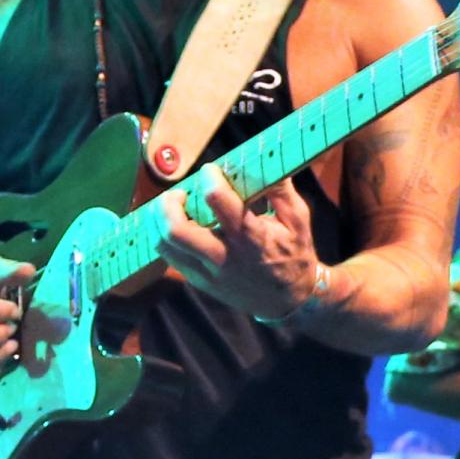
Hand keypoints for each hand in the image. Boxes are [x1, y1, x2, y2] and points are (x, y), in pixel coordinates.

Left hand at [158, 166, 328, 325]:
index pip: (216, 200)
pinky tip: (180, 226)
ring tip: (175, 208)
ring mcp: (210, 273)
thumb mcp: (298, 219)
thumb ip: (279, 188)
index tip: (211, 171)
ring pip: (165, 245)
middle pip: (176, 229)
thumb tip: (263, 158)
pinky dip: (168, 237)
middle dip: (168, 204)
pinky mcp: (201, 282)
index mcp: (251, 237)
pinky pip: (170, 257)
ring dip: (161, 221)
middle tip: (178, 194)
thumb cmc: (295, 253)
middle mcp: (226, 256)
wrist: (291, 300)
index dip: (208, 178)